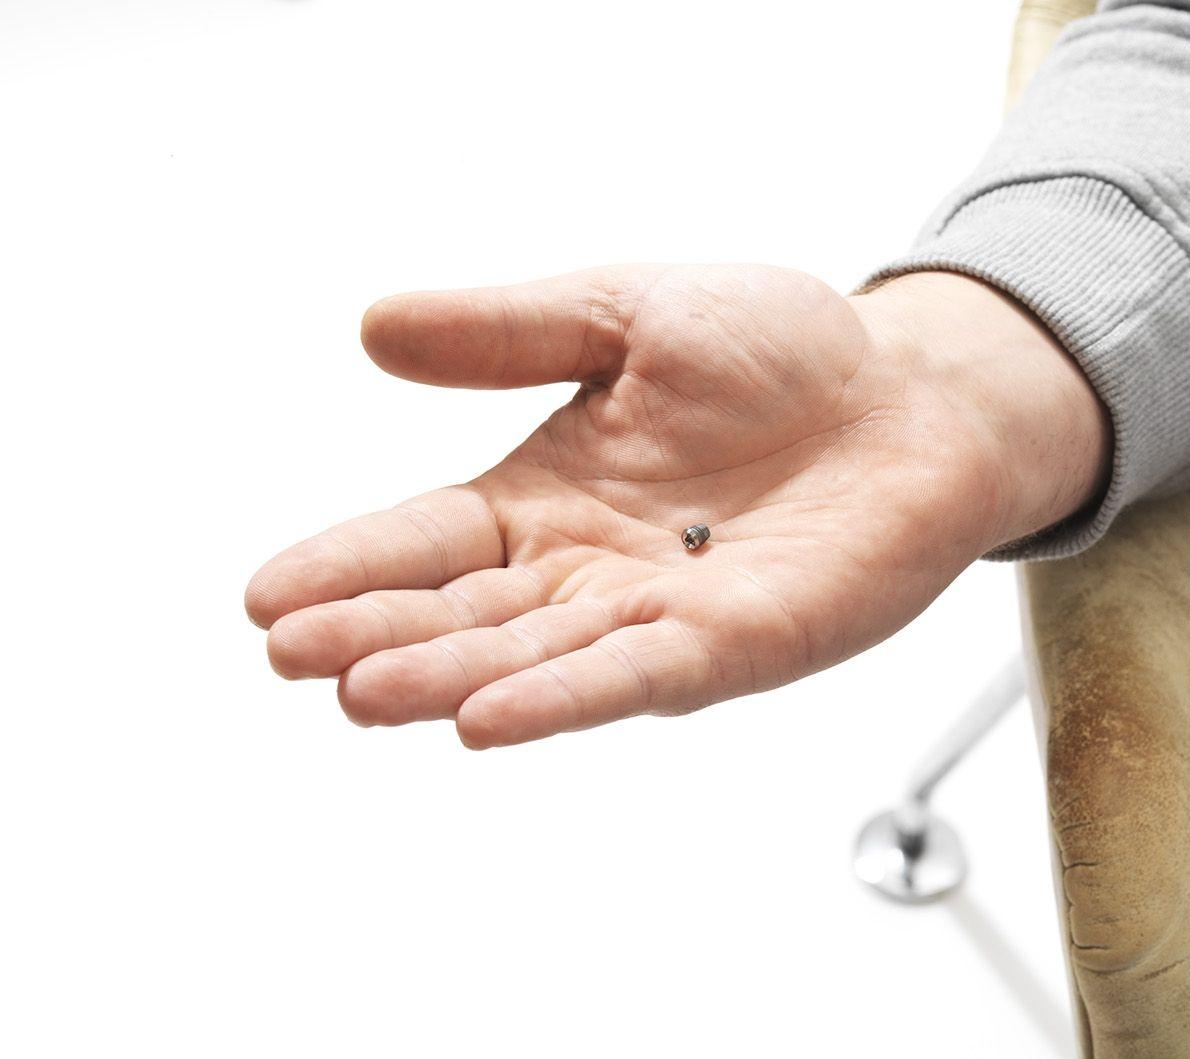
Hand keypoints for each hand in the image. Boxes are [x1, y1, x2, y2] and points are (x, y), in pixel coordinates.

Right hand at [245, 265, 1106, 747]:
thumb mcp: (628, 314)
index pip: (428, 541)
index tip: (265, 595)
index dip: (351, 565)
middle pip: (465, 614)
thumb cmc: (778, 353)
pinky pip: (641, 675)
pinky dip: (567, 698)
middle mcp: (588, 572)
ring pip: (537, 658)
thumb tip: (373, 325)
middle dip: (378, 633)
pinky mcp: (737, 641)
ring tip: (361, 691)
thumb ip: (512, 332)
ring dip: (450, 677)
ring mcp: (658, 614)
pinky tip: (487, 719)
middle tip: (290, 651)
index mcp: (549, 498)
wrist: (911, 390)